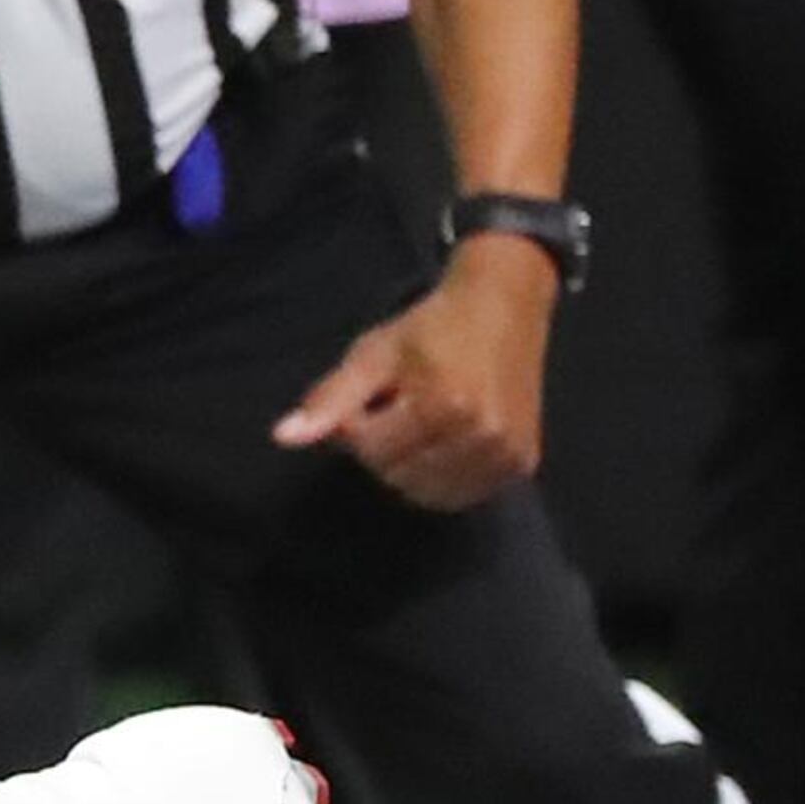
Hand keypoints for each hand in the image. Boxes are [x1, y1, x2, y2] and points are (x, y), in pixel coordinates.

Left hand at [270, 236, 556, 510]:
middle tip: (400, 407)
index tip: (372, 395)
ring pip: (427, 493)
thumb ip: (330, 400)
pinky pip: (461, 496)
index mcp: (443, 403)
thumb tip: (283, 437)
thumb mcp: (374, 354)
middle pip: (396, 475)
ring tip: (421, 422)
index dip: (357, 425)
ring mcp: (505, 453)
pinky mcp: (522, 464)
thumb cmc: (431, 329)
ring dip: (411, 465)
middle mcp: (481, 433)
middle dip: (384, 447)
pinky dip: (441, 478)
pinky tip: (443, 442)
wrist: (504, 307)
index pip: (369, 449)